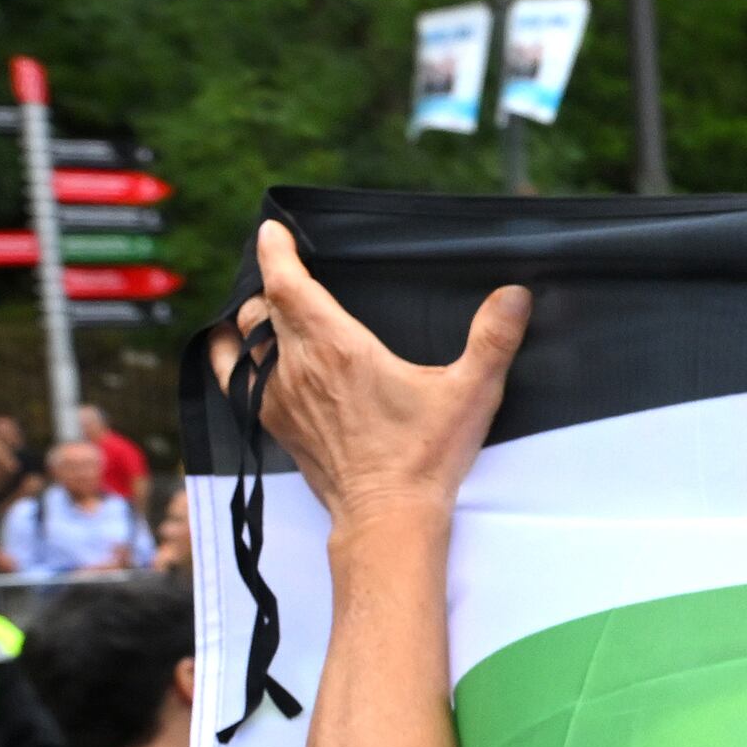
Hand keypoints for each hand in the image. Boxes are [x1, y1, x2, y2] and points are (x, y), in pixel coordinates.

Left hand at [218, 219, 526, 527]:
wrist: (387, 517)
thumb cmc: (425, 456)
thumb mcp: (472, 392)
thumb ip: (494, 339)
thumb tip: (516, 295)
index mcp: (339, 347)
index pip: (287, 284)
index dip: (275, 251)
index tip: (273, 230)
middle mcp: (298, 366)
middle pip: (261, 306)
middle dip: (271, 281)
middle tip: (290, 267)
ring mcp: (277, 395)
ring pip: (243, 337)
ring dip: (252, 315)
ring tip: (269, 303)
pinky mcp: (272, 421)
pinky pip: (231, 375)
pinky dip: (230, 352)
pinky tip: (238, 347)